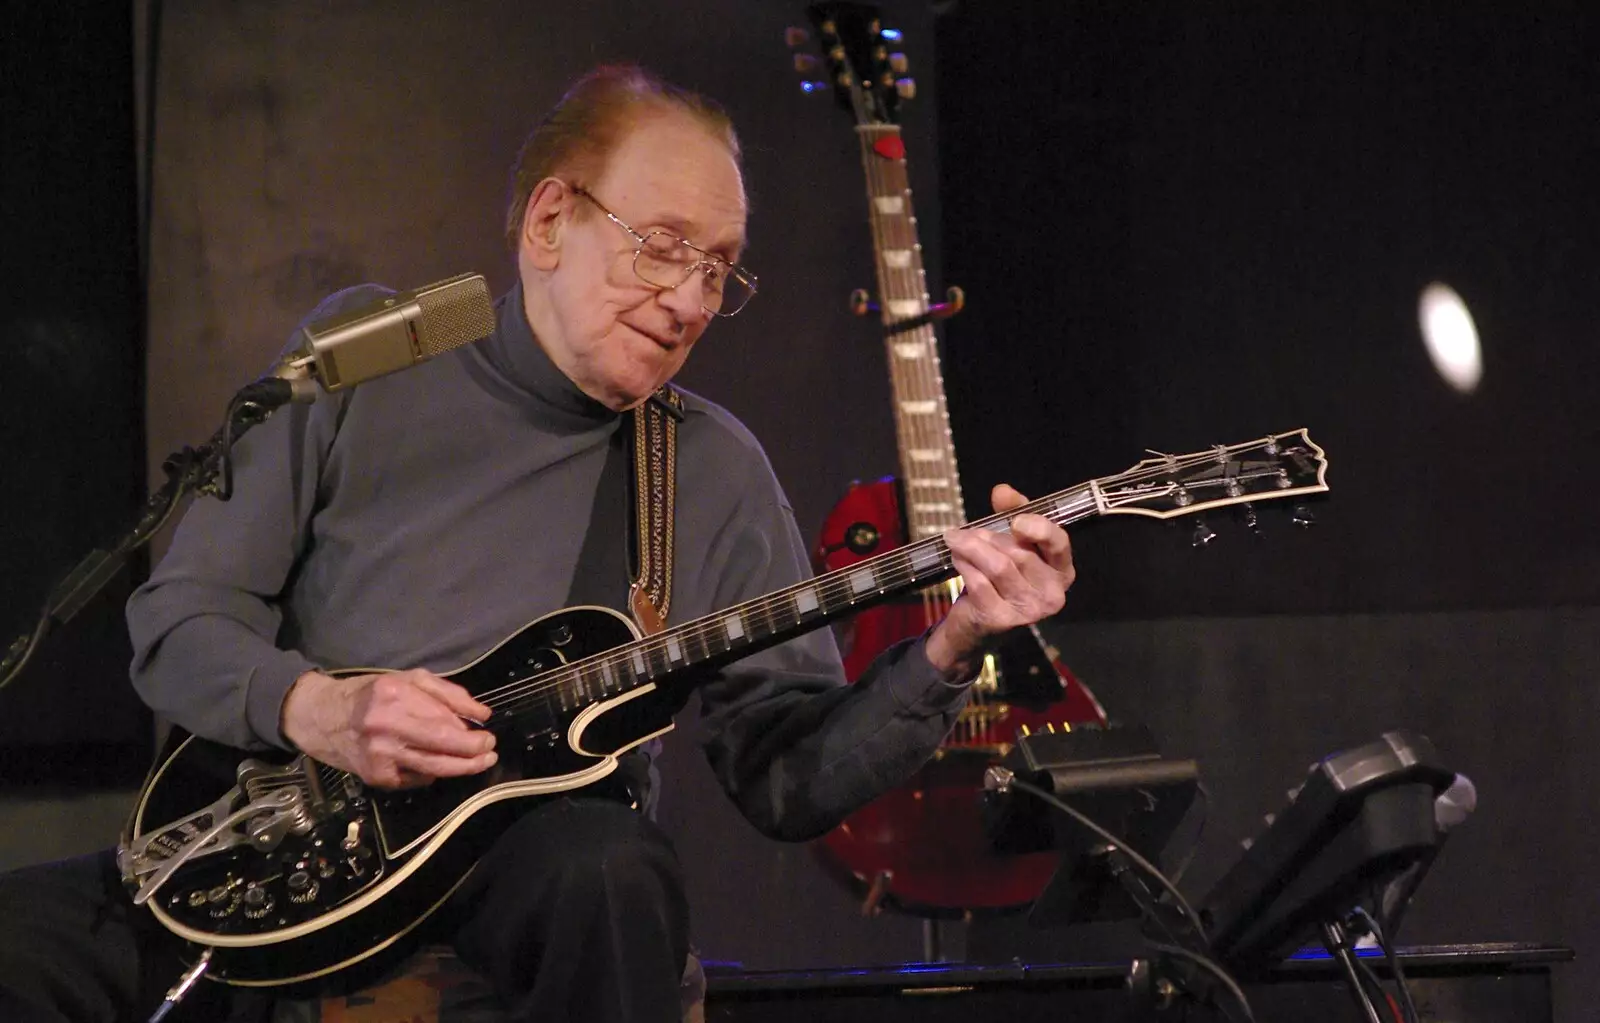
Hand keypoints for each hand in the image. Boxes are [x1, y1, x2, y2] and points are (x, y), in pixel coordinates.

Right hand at [280, 669, 497, 788]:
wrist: (321, 717)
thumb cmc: (370, 694)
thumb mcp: (408, 679)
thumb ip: (448, 694)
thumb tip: (482, 714)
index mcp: (396, 696)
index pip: (444, 721)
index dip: (471, 734)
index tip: (489, 735)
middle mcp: (386, 727)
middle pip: (442, 748)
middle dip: (472, 754)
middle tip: (490, 753)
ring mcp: (379, 755)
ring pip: (433, 769)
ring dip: (461, 769)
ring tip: (479, 763)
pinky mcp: (376, 777)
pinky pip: (415, 779)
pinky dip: (431, 772)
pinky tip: (437, 765)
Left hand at [925, 484, 1075, 679]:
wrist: (979, 625)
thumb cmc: (1001, 578)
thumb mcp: (1012, 542)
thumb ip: (1013, 512)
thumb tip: (1003, 491)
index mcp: (1062, 571)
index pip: (1059, 543)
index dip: (1038, 528)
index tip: (1015, 520)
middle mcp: (1052, 594)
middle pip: (1019, 553)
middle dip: (988, 537)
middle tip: (966, 533)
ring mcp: (1028, 611)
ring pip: (998, 566)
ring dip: (971, 548)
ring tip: (956, 541)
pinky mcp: (1001, 620)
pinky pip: (979, 582)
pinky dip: (964, 565)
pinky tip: (957, 559)